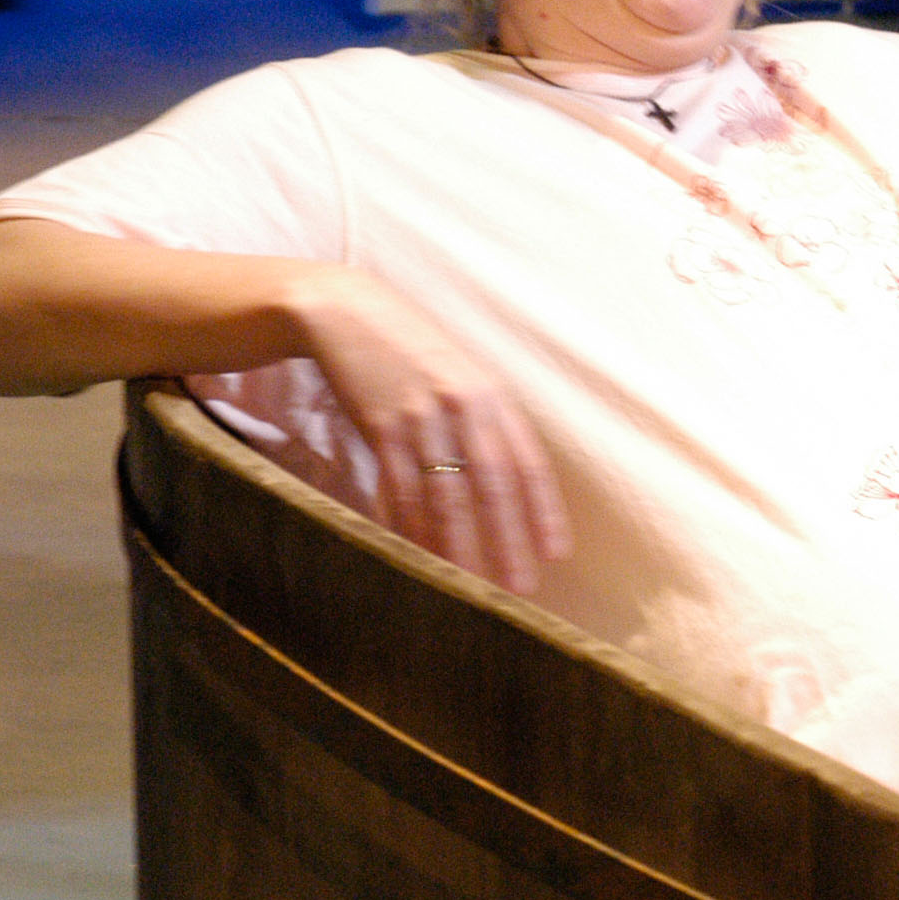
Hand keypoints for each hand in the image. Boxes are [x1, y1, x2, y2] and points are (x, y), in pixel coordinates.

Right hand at [285, 266, 572, 593]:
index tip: (555, 553)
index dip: (543, 510)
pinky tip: (416, 559)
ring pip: (444, 496)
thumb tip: (511, 480)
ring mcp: (419, 416)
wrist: (343, 309)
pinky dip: (408, 529)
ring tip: (470, 590)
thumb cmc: (409, 347)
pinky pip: (398, 489)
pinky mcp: (378, 425)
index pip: (527, 462)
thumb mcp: (460, 372)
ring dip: (458, 548)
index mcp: (492, 393)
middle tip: (518, 590)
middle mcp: (463, 405)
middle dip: (507, 541)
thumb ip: (486, 418)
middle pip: (491, 486)